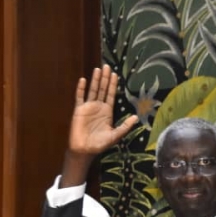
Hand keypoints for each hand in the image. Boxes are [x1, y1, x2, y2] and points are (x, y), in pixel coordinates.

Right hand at [60, 65, 138, 187]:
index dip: (113, 85)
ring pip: (92, 90)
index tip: (115, 74)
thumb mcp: (116, 135)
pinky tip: (83, 80)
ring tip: (98, 69)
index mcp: (107, 112)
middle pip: (102, 89)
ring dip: (95, 80)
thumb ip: (125, 126)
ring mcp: (88, 107)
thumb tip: (136, 117)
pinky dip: (81, 89)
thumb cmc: (100, 144)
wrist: (85, 149)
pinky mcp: (79, 110)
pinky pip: (79, 97)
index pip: (111, 95)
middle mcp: (98, 107)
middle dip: (105, 78)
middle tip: (107, 66)